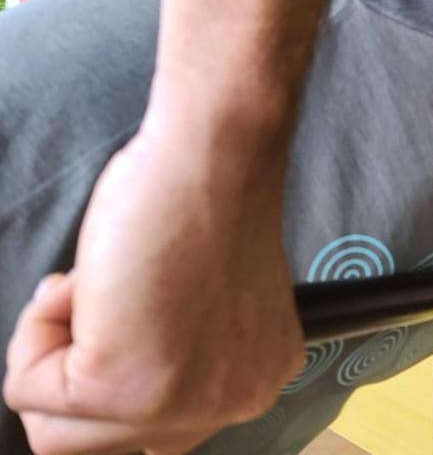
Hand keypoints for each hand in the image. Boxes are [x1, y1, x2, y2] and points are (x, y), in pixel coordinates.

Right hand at [4, 114, 303, 454]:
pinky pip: (27, 391)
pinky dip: (35, 331)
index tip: (123, 321)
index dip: (118, 370)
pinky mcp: (121, 387)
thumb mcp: (205, 303)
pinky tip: (87, 280)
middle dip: (80, 369)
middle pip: (105, 442)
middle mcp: (235, 402)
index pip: (158, 431)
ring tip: (98, 287)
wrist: (210, 154)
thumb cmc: (201, 199)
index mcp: (258, 379)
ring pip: (58, 430)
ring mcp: (179, 403)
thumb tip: (114, 384)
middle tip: (104, 297)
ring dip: (53, 352)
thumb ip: (177, 356)